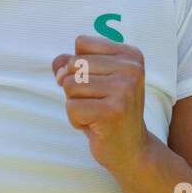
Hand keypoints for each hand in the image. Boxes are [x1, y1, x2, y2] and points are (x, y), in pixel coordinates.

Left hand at [53, 34, 151, 175]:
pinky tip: (96, 126)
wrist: (131, 149)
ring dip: (76, 104)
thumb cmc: (108, 110)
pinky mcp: (112, 112)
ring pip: (70, 85)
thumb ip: (69, 63)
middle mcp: (132, 69)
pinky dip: (76, 120)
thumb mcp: (92, 79)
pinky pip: (71, 107)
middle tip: (97, 102)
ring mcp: (124, 90)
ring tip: (96, 114)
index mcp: (130, 55)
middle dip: (75, 87)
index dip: (77, 64)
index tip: (98, 84)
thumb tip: (59, 71)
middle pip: (73, 64)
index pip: (82, 42)